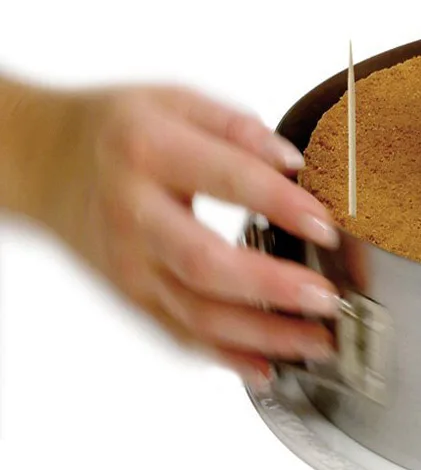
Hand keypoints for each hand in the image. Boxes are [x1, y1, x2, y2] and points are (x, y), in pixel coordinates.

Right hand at [36, 84, 341, 385]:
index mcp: (149, 152)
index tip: (326, 225)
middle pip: (205, 263)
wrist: (44, 162)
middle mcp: (134, 214)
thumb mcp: (175, 101)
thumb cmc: (119, 130)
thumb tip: (293, 161)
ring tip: (317, 341)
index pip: (225, 179)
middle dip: (272, 287)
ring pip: (196, 314)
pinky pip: (179, 335)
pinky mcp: (131, 296)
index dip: (280, 204)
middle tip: (327, 298)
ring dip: (262, 335)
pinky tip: (269, 368)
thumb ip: (237, 127)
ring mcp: (130, 265)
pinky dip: (225, 358)